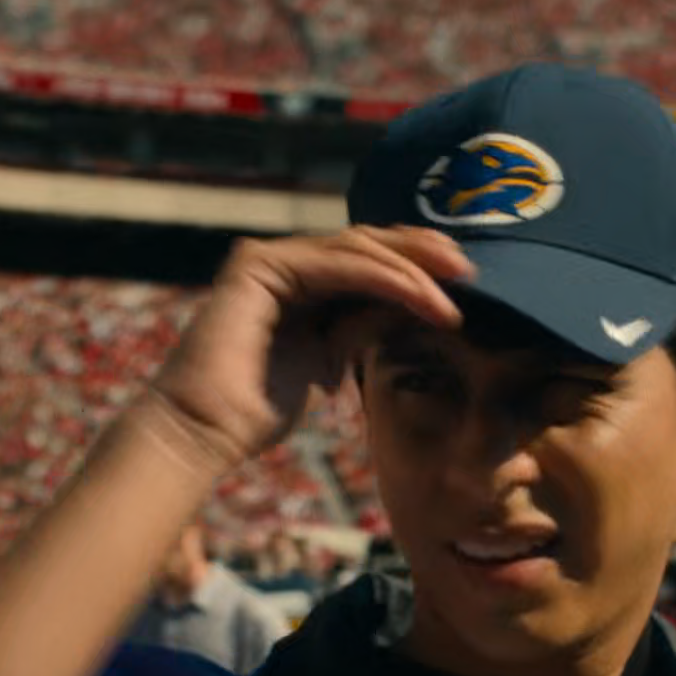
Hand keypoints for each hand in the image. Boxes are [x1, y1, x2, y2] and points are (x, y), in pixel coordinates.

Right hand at [147, 227, 473, 470]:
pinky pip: (338, 265)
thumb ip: (364, 324)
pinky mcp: (259, 266)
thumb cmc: (260, 408)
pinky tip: (420, 297)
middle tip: (470, 271)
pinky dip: (385, 279)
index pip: (369, 260)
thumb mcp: (331, 358)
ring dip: (412, 269)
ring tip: (452, 294)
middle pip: (368, 244)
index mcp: (300, 281)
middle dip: (423, 253)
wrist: (205, 432)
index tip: (464, 285)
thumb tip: (419, 303)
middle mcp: (285, 262)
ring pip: (358, 249)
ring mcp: (270, 259)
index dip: (418, 265)